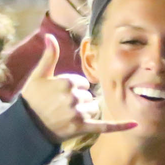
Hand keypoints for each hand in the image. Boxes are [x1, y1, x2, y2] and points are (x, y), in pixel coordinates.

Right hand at [19, 35, 136, 143]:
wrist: (28, 126)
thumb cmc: (32, 99)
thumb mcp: (39, 75)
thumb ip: (49, 56)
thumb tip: (50, 36)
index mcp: (66, 82)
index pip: (82, 82)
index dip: (73, 88)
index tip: (59, 94)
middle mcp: (74, 97)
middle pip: (89, 95)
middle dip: (79, 100)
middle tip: (62, 106)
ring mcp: (78, 113)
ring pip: (94, 108)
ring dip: (86, 111)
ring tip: (68, 116)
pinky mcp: (83, 127)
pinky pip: (105, 126)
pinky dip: (120, 126)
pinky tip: (135, 124)